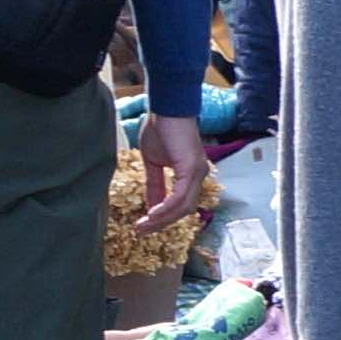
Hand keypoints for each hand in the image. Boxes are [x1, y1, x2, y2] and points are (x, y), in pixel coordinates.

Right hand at [129, 113, 206, 239]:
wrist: (166, 108)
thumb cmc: (160, 129)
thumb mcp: (153, 162)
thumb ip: (155, 183)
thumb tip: (151, 204)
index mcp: (191, 175)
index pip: (181, 204)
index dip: (164, 217)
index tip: (145, 225)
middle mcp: (199, 176)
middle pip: (184, 210)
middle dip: (161, 223)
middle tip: (141, 231)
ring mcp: (198, 173)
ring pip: (183, 206)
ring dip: (162, 219)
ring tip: (143, 226)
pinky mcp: (192, 169)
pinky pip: (180, 196)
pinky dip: (166, 207)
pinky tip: (152, 214)